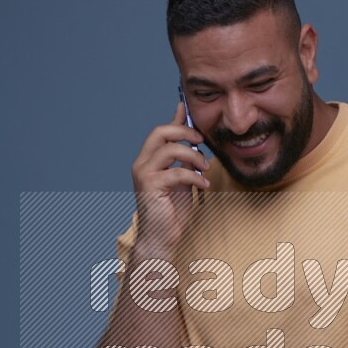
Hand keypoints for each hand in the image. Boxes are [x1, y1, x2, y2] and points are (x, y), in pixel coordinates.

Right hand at [131, 102, 209, 256]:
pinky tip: (204, 185)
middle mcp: (142, 164)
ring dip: (193, 155)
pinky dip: (195, 177)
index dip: (175, 119)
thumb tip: (194, 143)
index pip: (160, 132)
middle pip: (160, 132)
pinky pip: (177, 172)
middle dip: (184, 132)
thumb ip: (184, 161)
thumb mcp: (181, 180)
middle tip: (201, 140)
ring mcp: (144, 174)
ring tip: (206, 168)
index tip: (187, 110)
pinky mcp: (151, 186)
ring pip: (170, 149)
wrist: (160, 238)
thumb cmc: (170, 212)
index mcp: (147, 160)